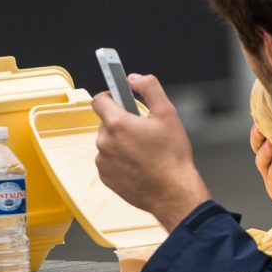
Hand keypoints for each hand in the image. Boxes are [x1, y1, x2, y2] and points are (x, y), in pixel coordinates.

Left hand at [92, 74, 210, 231]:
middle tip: (142, 130)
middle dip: (121, 122)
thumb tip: (135, 78)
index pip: (99, 100)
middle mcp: (104, 142)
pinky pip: (108, 160)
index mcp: (117, 124)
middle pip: (106, 122)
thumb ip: (149, 88)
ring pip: (108, 142)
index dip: (110, 96)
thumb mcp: (168, 113)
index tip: (119, 98)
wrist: (172, 192)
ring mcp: (103, 161)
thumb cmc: (172, 156)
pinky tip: (138, 164)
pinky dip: (119, 160)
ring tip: (143, 151)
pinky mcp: (104, 176)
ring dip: (120, 142)